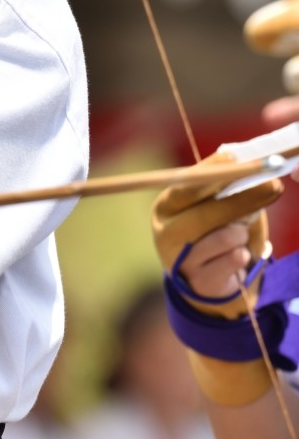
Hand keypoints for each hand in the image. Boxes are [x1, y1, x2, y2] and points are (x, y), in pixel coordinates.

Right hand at [151, 160, 282, 317]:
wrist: (207, 279)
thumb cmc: (214, 231)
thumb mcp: (214, 205)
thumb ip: (225, 186)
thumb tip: (250, 163)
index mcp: (167, 206)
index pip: (186, 185)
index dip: (213, 170)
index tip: (238, 158)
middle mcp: (165, 231)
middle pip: (207, 211)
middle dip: (245, 197)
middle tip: (274, 187)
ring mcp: (178, 258)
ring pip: (226, 236)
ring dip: (242, 233)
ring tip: (238, 236)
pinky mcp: (198, 280)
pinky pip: (235, 259)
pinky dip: (243, 254)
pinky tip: (235, 256)